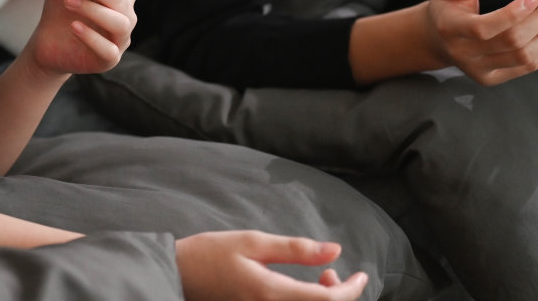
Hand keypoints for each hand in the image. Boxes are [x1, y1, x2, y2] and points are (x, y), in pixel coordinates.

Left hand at [26, 0, 136, 78]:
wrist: (47, 44)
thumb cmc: (62, 10)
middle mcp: (125, 16)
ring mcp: (119, 39)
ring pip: (117, 22)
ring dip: (92, 9)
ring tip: (67, 0)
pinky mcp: (109, 60)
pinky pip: (107, 49)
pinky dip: (91, 37)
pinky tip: (74, 27)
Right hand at [176, 231, 367, 300]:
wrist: (176, 275)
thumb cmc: (209, 254)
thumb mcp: (252, 242)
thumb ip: (295, 249)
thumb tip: (335, 250)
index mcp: (272, 293)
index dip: (352, 290)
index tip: (361, 274)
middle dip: (340, 296)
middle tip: (330, 270)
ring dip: (323, 300)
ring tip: (317, 277)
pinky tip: (300, 289)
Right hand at [423, 0, 537, 86]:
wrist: (437, 40)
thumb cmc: (447, 10)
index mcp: (449, 30)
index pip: (483, 28)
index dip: (512, 14)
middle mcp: (463, 54)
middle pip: (511, 41)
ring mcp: (478, 70)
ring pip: (524, 56)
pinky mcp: (491, 79)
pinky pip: (526, 66)